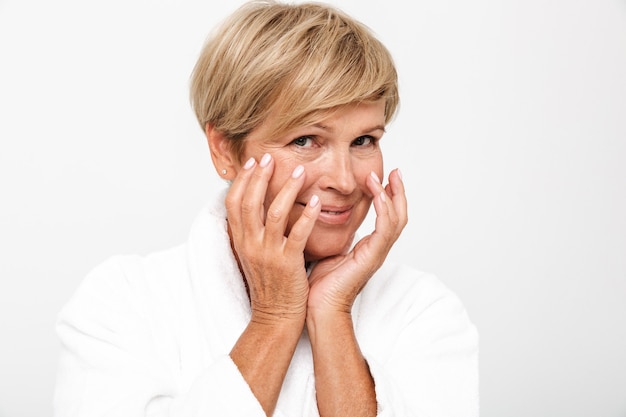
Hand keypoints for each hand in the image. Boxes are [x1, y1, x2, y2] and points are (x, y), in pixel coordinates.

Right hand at [225, 153, 321, 323]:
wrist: (275, 317)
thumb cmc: (268, 286)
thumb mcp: (250, 256)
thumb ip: (248, 233)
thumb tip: (247, 209)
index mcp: (240, 241)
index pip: (234, 203)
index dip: (242, 180)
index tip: (253, 162)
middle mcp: (251, 244)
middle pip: (250, 202)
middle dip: (260, 176)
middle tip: (272, 157)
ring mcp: (268, 253)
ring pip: (274, 213)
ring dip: (286, 189)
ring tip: (299, 171)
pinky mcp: (288, 263)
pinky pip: (298, 234)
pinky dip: (307, 215)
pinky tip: (316, 201)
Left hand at [307, 168, 406, 314]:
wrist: (318, 309)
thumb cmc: (319, 285)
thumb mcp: (326, 250)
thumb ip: (330, 233)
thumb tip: (317, 213)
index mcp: (367, 248)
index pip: (386, 217)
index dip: (387, 197)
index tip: (382, 176)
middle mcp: (376, 250)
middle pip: (399, 215)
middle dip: (398, 192)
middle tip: (394, 171)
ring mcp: (376, 254)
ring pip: (396, 220)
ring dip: (391, 196)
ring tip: (382, 177)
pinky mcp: (371, 258)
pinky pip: (385, 230)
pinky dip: (384, 210)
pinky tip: (377, 195)